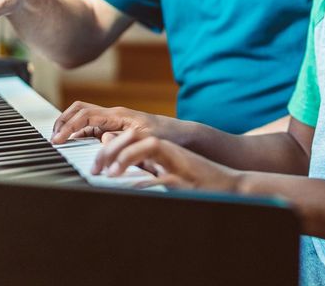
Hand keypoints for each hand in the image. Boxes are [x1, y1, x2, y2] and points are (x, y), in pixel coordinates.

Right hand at [50, 102, 177, 144]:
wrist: (179, 135)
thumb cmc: (165, 136)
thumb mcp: (145, 140)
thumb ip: (124, 141)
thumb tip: (102, 142)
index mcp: (117, 115)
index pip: (85, 115)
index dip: (68, 126)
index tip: (57, 140)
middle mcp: (112, 115)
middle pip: (79, 110)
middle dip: (63, 121)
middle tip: (52, 139)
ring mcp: (112, 121)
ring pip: (83, 118)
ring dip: (69, 127)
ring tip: (58, 142)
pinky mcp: (113, 129)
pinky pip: (90, 128)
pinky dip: (78, 134)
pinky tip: (73, 145)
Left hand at [94, 128, 240, 192]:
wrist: (229, 186)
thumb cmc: (195, 181)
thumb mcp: (165, 171)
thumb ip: (143, 164)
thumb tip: (116, 160)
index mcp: (160, 148)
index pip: (129, 138)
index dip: (109, 148)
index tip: (95, 166)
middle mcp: (167, 150)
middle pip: (134, 138)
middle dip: (111, 151)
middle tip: (96, 169)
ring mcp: (177, 160)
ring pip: (147, 147)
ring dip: (127, 157)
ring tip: (111, 173)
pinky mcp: (185, 174)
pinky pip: (163, 173)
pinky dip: (147, 178)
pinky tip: (132, 186)